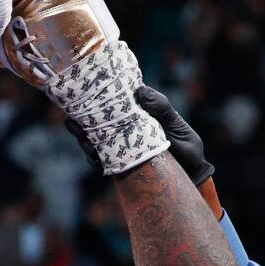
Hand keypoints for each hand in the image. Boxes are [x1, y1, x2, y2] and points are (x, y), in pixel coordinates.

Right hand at [66, 85, 214, 185]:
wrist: (192, 175)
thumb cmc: (186, 146)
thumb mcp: (176, 124)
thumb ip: (161, 108)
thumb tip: (140, 90)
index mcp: (138, 113)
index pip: (114, 101)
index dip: (96, 96)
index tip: (83, 93)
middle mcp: (126, 129)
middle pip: (97, 122)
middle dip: (81, 122)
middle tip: (72, 121)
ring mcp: (121, 147)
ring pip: (94, 142)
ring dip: (85, 141)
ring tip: (83, 140)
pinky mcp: (121, 165)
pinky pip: (102, 161)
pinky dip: (95, 159)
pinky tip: (94, 158)